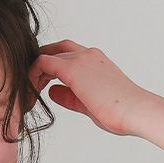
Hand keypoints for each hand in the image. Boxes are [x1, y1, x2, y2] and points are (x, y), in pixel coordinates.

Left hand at [28, 39, 148, 136]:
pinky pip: (43, 63)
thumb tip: (52, 92)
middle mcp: (88, 55)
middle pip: (56, 50)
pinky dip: (33, 74)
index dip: (52, 67)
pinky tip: (31, 92)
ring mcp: (81, 59)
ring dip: (35, 72)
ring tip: (29, 93)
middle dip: (41, 65)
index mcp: (95, 61)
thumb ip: (70, 96)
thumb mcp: (89, 103)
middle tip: (32, 86)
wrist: (134, 110)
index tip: (44, 85)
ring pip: (47, 54)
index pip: (67, 55)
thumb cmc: (120, 111)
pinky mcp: (72, 68)